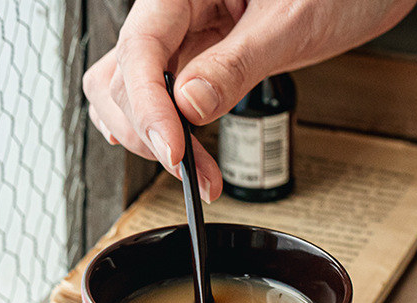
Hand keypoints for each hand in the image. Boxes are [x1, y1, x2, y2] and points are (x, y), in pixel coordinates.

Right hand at [83, 0, 416, 201]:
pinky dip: (157, 130)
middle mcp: (176, 9)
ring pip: (127, 90)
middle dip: (152, 133)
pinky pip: (154, 96)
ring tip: (193, 171)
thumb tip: (188, 106)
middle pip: (125, 76)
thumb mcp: (291, 23)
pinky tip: (178, 153)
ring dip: (148, 139)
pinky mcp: (195, 61)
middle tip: (193, 172)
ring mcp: (182, 37)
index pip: (142, 47)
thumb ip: (236, 65)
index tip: (174, 153)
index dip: (149, 107)